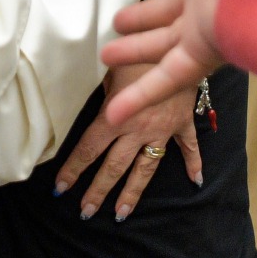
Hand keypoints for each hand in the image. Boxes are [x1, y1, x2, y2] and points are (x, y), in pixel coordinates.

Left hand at [53, 62, 200, 220]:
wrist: (176, 44)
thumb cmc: (136, 53)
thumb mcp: (111, 69)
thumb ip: (106, 93)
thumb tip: (104, 105)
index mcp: (115, 117)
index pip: (88, 148)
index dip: (73, 169)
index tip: (60, 188)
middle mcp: (137, 130)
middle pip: (114, 167)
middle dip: (98, 191)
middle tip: (85, 211)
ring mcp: (162, 130)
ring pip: (145, 168)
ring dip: (133, 192)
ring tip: (121, 213)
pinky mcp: (182, 124)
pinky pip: (189, 146)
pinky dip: (194, 163)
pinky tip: (196, 181)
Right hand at [103, 0, 256, 125]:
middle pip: (171, 5)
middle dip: (145, 12)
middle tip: (117, 18)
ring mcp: (209, 19)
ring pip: (163, 43)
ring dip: (135, 50)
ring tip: (106, 55)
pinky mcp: (208, 48)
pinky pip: (168, 78)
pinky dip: (141, 97)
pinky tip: (113, 114)